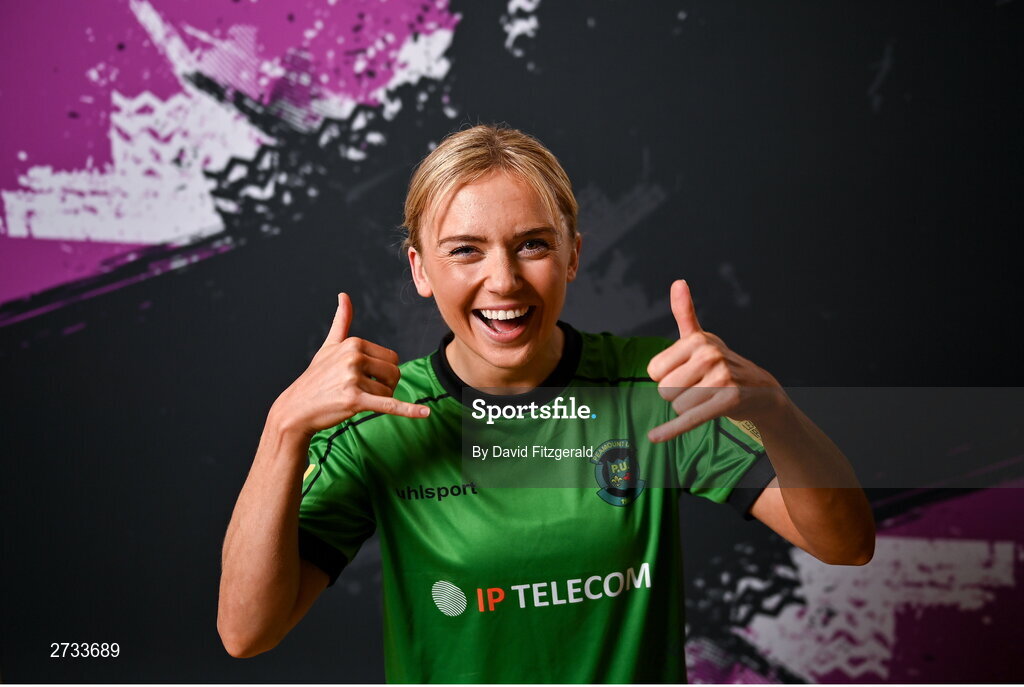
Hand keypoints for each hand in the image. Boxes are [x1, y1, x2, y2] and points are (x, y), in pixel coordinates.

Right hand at [270, 293, 429, 436]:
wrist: (297, 408)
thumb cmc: (316, 378)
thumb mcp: (329, 347)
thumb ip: (341, 322)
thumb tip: (344, 295)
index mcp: (354, 343)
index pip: (392, 358)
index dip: (383, 372)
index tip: (364, 378)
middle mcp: (354, 357)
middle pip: (394, 374)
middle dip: (385, 386)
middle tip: (363, 392)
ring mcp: (353, 378)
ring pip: (389, 392)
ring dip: (378, 400)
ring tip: (355, 401)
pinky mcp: (354, 400)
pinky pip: (389, 405)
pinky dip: (408, 410)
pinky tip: (425, 412)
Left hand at [646, 280, 782, 442]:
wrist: (760, 390)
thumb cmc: (722, 364)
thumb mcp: (703, 338)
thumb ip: (685, 313)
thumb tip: (678, 282)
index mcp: (697, 340)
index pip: (654, 371)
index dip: (666, 377)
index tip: (685, 374)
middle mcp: (709, 355)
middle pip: (664, 390)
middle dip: (678, 394)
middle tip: (699, 388)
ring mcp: (720, 378)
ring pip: (677, 406)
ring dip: (688, 408)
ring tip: (708, 398)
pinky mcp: (727, 401)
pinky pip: (690, 419)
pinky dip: (671, 430)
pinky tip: (655, 437)